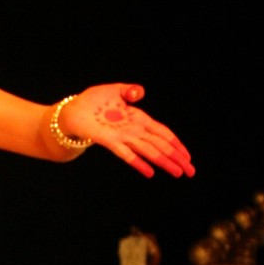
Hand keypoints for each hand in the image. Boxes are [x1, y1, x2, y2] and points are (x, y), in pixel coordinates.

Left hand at [63, 84, 194, 178]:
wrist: (71, 111)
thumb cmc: (93, 101)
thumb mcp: (115, 90)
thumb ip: (130, 91)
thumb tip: (140, 93)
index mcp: (139, 119)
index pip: (163, 133)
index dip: (177, 144)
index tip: (189, 157)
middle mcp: (133, 130)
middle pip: (160, 146)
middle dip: (177, 158)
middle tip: (191, 172)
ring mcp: (123, 137)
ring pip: (149, 152)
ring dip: (164, 163)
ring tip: (178, 174)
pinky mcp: (109, 141)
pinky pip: (126, 153)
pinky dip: (138, 163)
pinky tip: (150, 173)